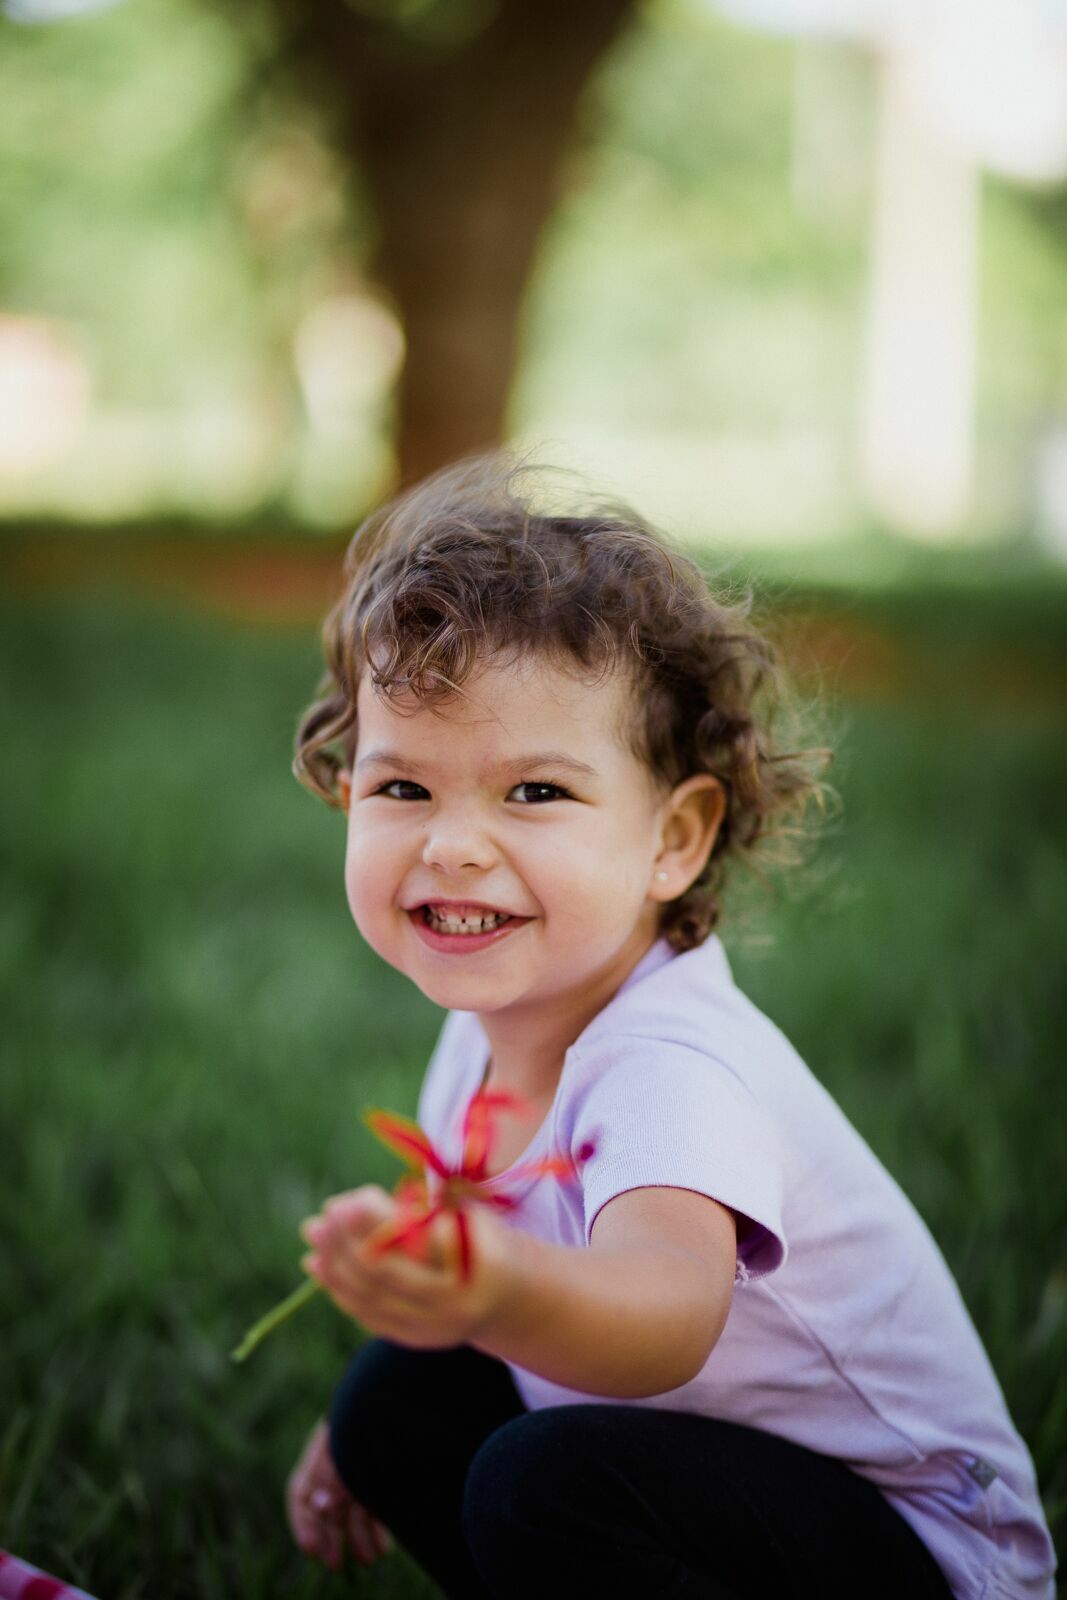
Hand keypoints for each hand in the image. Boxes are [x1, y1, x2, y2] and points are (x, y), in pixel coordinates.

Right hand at [286, 1417, 393, 1571]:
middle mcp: (339, 1461)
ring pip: (353, 1510)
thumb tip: (319, 1506)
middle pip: (326, 1507)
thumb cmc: (374, 1414)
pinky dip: (377, 1525)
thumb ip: (333, 1475)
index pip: (301, 1493)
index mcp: (323, 1450)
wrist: (409, 1391)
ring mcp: (364, 1466)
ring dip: (357, 1536)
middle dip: (330, 1536)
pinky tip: (383, 1546)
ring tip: (368, 1559)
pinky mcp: (386, 1472)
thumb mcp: (349, 1445)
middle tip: (335, 1563)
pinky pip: (375, 1504)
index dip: (303, 1524)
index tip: (311, 1550)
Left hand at [300, 1183, 511, 1348]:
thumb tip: (358, 1206)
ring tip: (313, 1231)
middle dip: (347, 1241)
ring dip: (334, 1263)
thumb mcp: (472, 1217)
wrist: (511, 1299)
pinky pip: (367, 1314)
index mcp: (474, 1264)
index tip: (349, 1200)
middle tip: (325, 1213)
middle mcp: (452, 1304)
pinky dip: (339, 1288)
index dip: (376, 1222)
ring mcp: (432, 1328)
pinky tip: (318, 1263)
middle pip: (384, 1274)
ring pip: (369, 1297)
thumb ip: (426, 1214)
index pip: (414, 1242)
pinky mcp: (414, 1339)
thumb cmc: (486, 1241)